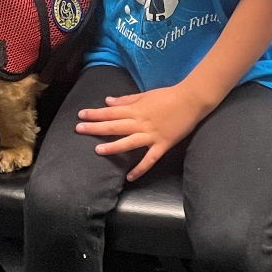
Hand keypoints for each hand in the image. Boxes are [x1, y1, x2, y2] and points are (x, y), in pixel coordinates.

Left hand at [76, 84, 210, 179]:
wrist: (192, 99)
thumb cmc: (169, 95)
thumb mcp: (145, 95)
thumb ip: (126, 99)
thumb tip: (108, 101)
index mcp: (136, 109)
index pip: (111, 111)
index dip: (95, 113)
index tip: (81, 115)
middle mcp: (140, 122)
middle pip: (115, 126)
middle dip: (96, 128)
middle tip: (79, 129)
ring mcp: (151, 134)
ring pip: (129, 142)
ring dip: (113, 147)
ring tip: (98, 150)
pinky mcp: (162, 144)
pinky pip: (149, 159)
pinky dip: (140, 168)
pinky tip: (129, 177)